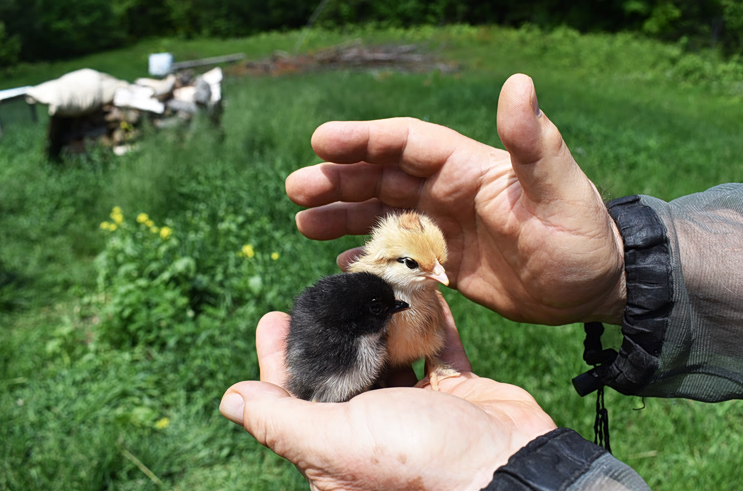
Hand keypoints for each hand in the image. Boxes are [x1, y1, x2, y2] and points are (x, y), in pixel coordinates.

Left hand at [219, 298, 556, 490]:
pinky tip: (417, 288)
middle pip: (344, 368)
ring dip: (380, 317)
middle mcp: (375, 429)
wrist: (512, 468)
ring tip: (365, 275)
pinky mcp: (458, 393)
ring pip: (391, 353)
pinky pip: (438, 346)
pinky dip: (429, 319)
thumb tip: (230, 400)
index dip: (278, 356)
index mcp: (339, 447)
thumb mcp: (338, 442)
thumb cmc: (419, 460)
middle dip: (333, 327)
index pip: (295, 396)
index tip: (272, 317)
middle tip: (322, 287)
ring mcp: (420, 411)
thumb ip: (282, 420)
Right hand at [286, 74, 625, 324]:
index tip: (321, 141)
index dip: (363, 139)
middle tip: (296, 187)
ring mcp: (443, 228)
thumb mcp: (560, 189)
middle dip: (338, 178)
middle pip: (381, 175)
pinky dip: (368, 254)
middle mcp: (448, 191)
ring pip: (381, 212)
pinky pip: (397, 253)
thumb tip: (517, 82)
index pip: (406, 142)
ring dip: (341, 214)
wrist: (594, 287)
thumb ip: (533, 142)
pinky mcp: (444, 264)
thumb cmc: (582, 237)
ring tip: (302, 220)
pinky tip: (342, 260)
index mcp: (468, 166)